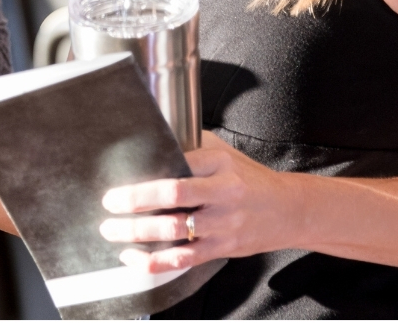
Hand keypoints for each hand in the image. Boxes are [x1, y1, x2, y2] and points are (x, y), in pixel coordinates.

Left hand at [98, 132, 296, 272]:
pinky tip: (134, 257)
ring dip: (138, 233)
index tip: (119, 184)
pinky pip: (184, 258)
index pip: (178, 169)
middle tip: (108, 206)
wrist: (289, 210)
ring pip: (175, 232)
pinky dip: (156, 261)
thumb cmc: (250, 177)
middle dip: (135, 204)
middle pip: (173, 199)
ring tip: (112, 231)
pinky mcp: (222, 248)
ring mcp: (222, 225)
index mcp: (220, 166)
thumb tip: (154, 136)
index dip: (146, 180)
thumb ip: (192, 146)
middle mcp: (222, 195)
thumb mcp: (225, 153)